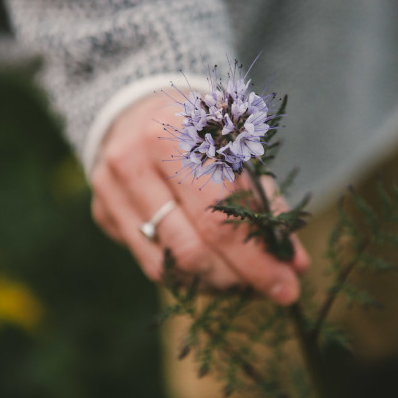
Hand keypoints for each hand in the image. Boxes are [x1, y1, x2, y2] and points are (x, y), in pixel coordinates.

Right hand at [90, 93, 309, 302]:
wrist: (137, 108)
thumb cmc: (202, 130)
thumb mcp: (238, 148)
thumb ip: (267, 201)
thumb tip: (294, 262)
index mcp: (176, 136)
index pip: (220, 215)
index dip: (257, 256)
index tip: (290, 281)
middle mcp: (134, 163)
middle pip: (193, 247)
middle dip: (242, 276)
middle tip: (275, 289)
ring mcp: (111, 191)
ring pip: (169, 263)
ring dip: (216, 282)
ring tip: (246, 281)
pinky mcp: (102, 212)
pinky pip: (151, 262)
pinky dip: (190, 277)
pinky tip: (216, 274)